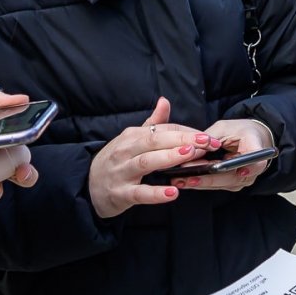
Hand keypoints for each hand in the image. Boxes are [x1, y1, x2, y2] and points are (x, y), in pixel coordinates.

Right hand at [88, 97, 212, 218]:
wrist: (87, 184)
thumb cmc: (116, 160)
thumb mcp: (131, 139)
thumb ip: (152, 123)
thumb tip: (165, 101)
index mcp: (132, 136)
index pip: (162, 129)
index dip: (186, 131)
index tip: (208, 136)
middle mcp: (126, 150)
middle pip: (155, 141)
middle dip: (182, 139)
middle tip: (206, 141)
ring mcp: (122, 172)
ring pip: (147, 162)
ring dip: (169, 158)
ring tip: (190, 155)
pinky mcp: (121, 193)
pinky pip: (139, 193)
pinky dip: (156, 193)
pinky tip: (172, 192)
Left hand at [171, 118, 274, 192]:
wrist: (251, 139)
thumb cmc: (240, 131)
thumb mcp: (226, 127)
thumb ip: (211, 137)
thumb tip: (194, 147)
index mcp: (257, 150)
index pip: (257, 163)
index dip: (249, 168)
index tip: (239, 171)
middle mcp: (252, 170)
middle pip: (232, 178)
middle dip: (208, 178)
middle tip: (189, 177)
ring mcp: (242, 180)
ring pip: (221, 184)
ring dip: (201, 182)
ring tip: (181, 180)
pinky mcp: (232, 184)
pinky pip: (216, 185)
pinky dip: (200, 182)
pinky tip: (185, 181)